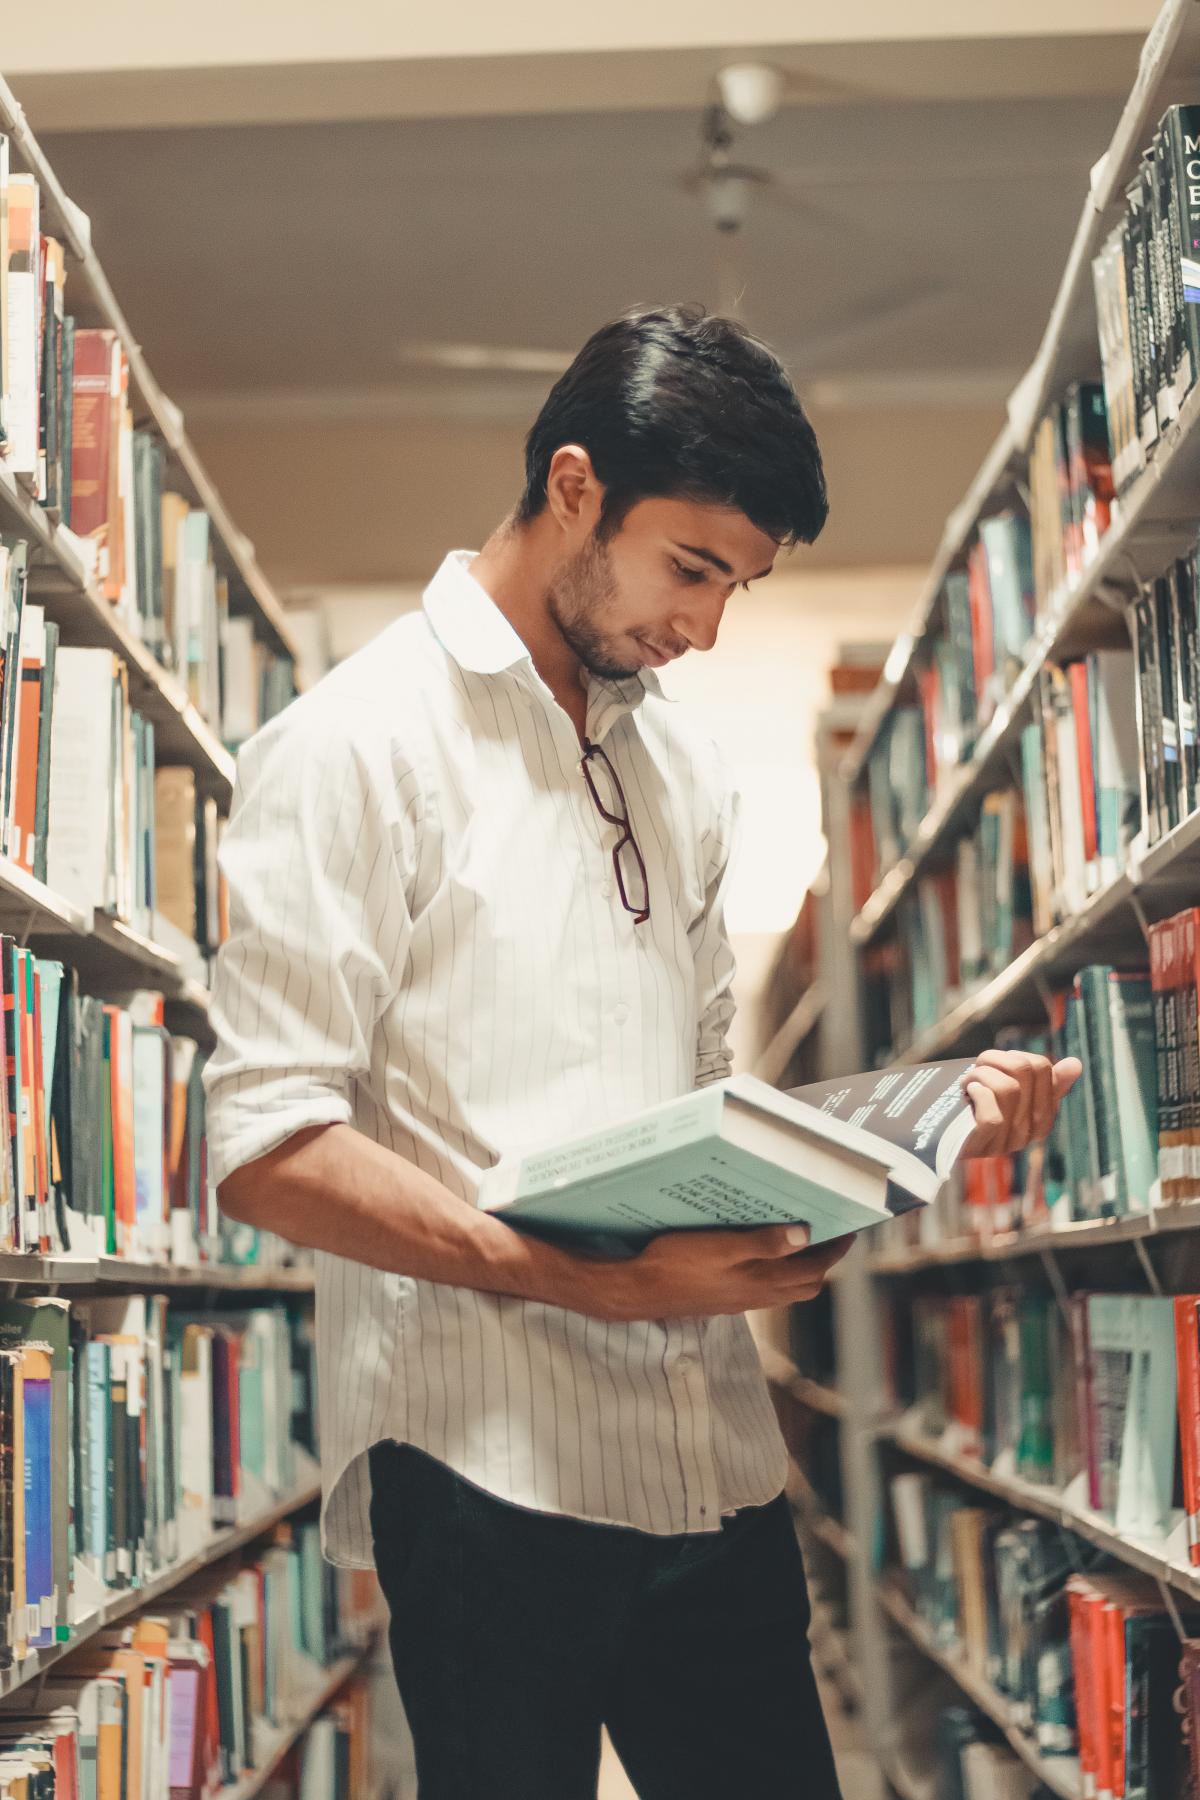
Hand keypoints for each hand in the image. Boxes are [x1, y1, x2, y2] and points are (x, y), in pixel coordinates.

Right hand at [589, 1225, 855, 1322]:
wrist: (639, 1291)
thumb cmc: (677, 1263)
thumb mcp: (722, 1247)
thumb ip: (764, 1244)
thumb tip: (805, 1235)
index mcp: (762, 1282)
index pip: (814, 1269)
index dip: (835, 1251)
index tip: (848, 1230)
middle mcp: (757, 1295)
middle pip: (805, 1283)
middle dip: (822, 1260)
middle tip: (828, 1233)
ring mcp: (740, 1300)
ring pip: (785, 1288)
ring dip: (799, 1267)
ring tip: (799, 1239)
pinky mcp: (725, 1299)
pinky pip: (764, 1289)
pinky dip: (775, 1272)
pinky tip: (760, 1253)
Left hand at [958, 1048, 1081, 1158]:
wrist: (936, 1134)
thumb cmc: (973, 1107)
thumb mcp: (1008, 1090)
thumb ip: (1043, 1081)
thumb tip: (1076, 1064)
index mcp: (1042, 1118)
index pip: (1043, 1069)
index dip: (1015, 1057)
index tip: (997, 1065)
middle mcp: (1028, 1133)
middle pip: (1026, 1071)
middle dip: (996, 1059)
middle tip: (977, 1068)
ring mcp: (1006, 1142)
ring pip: (1008, 1088)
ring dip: (980, 1074)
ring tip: (968, 1081)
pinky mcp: (984, 1145)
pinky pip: (992, 1114)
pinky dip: (977, 1092)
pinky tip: (967, 1093)